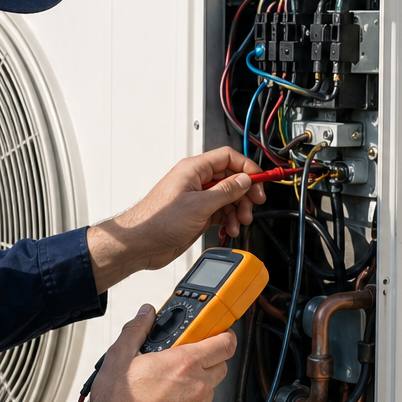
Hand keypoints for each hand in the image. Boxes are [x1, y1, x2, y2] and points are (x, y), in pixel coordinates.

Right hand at [85, 305, 235, 401]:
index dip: (224, 335)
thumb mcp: (119, 355)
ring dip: (196, 387)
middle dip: (208, 361)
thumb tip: (146, 314)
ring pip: (208, 392)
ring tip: (168, 389)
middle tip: (185, 361)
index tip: (219, 333)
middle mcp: (197, 387)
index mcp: (184, 364)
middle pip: (220, 367)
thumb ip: (137, 329)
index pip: (225, 343)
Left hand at [86, 147, 266, 293]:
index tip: (260, 181)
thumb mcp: (199, 205)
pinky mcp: (196, 215)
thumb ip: (225, 192)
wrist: (141, 244)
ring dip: (237, 210)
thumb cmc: (157, 221)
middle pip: (231, 179)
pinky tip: (230, 228)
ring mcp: (196, 199)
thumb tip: (244, 181)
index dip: (246, 168)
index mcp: (194, 170)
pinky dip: (228, 220)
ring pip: (227, 198)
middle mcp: (195, 182)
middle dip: (245, 193)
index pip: (227, 158)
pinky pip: (220, 212)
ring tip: (240, 222)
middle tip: (253, 205)